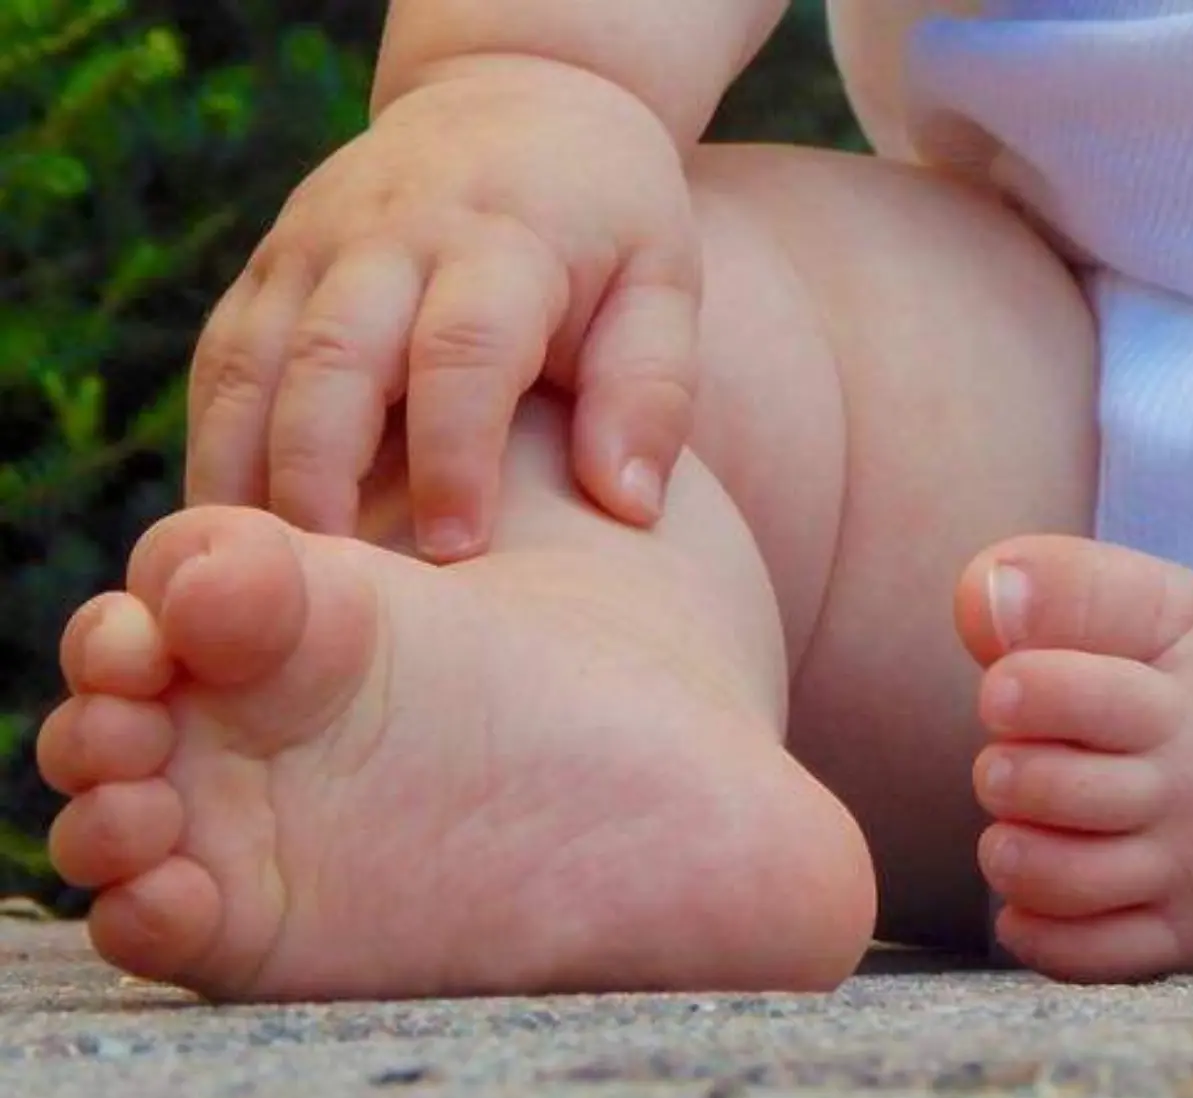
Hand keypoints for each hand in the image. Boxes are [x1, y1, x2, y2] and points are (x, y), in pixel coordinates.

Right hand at [186, 56, 698, 557]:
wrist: (520, 103)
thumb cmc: (608, 222)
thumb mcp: (662, 285)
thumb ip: (652, 391)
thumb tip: (629, 507)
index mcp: (501, 239)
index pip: (463, 349)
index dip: (455, 454)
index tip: (460, 552)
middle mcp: (391, 235)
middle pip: (332, 357)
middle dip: (322, 476)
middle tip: (336, 588)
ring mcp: (312, 245)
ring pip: (251, 364)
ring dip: (246, 476)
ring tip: (270, 585)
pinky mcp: (268, 268)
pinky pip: (222, 364)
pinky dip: (217, 450)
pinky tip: (239, 537)